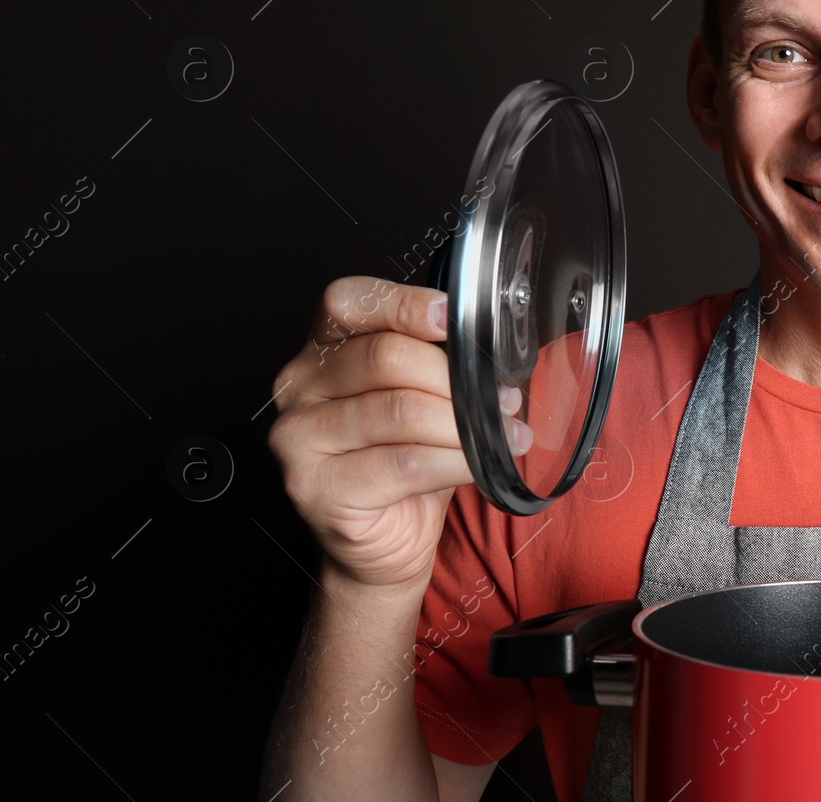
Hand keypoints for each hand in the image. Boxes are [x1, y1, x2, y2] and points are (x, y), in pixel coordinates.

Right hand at [266, 277, 528, 589]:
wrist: (384, 541)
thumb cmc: (402, 463)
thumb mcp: (420, 398)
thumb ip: (437, 364)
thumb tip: (491, 356)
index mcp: (321, 350)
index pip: (347, 302)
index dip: (402, 304)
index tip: (450, 318)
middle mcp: (299, 387)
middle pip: (386, 356)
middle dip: (454, 378)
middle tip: (496, 398)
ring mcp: (299, 439)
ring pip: (402, 411)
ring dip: (464, 423)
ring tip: (499, 432)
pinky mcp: (315, 487)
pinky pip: (405, 463)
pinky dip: (455, 461)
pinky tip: (477, 463)